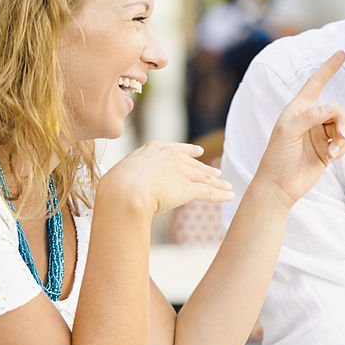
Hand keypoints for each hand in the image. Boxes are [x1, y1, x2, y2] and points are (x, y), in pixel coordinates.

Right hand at [101, 142, 234, 214]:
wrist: (125, 190)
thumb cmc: (115, 186)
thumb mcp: (121, 176)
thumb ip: (129, 178)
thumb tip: (120, 189)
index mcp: (153, 150)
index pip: (176, 149)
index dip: (189, 151)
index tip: (199, 152)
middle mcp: (171, 157)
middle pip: (194, 164)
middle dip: (207, 170)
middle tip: (218, 173)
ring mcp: (181, 171)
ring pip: (204, 177)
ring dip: (217, 183)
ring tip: (227, 187)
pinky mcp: (189, 188)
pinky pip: (208, 192)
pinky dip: (221, 194)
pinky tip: (229, 196)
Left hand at [253, 51, 344, 205]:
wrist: (279, 186)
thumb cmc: (277, 156)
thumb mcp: (289, 132)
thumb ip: (311, 116)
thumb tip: (334, 107)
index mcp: (298, 109)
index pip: (316, 83)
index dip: (328, 68)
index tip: (340, 53)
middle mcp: (311, 119)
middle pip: (337, 109)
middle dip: (341, 121)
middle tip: (340, 134)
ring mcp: (320, 134)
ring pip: (343, 126)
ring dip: (342, 137)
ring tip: (334, 151)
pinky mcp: (328, 150)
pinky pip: (344, 142)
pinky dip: (342, 148)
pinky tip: (333, 157)